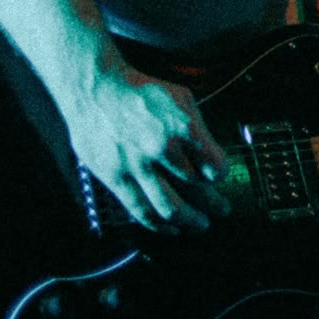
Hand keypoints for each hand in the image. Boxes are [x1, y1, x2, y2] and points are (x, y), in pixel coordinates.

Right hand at [61, 63, 232, 232]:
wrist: (96, 89)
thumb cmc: (141, 92)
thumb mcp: (182, 99)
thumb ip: (198, 130)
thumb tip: (212, 157)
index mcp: (182, 127)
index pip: (214, 166)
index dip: (220, 175)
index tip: (220, 177)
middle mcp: (161, 149)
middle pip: (196, 190)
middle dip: (214, 205)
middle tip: (222, 210)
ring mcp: (136, 166)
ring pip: (169, 207)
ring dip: (189, 221)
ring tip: (200, 225)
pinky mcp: (114, 177)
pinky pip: (140, 209)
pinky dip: (158, 225)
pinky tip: (170, 229)